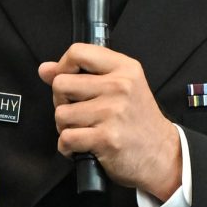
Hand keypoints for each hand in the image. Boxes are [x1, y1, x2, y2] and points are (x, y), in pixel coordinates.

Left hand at [38, 43, 180, 198]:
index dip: (62, 67)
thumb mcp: (121, 86)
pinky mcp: (106, 138)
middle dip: (62, 101)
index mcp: (124, 68)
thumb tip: (45, 69)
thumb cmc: (138, 120)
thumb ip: (83, 74)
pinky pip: (66, 138)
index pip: (78, 52)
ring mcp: (112, 112)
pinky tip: (81, 147)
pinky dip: (67, 147)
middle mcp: (119, 86)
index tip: (67, 80)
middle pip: (61, 84)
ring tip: (84, 130)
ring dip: (65, 127)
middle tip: (78, 112)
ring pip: (61, 114)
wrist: (161, 155)